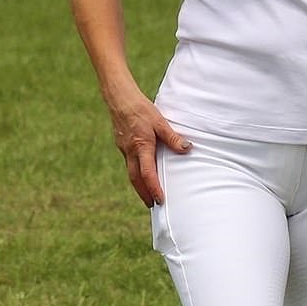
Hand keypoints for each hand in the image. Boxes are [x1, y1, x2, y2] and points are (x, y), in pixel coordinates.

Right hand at [110, 91, 191, 206]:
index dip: (154, 189)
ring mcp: (124, 150)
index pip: (147, 174)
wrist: (120, 99)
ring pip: (131, 173)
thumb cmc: (141, 109)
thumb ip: (173, 137)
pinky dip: (136, 174)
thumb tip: (187, 148)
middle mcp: (130, 152)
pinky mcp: (122, 146)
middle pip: (136, 179)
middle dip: (144, 194)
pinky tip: (142, 174)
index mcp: (141, 147)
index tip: (160, 200)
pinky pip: (129, 164)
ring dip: (139, 186)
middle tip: (152, 206)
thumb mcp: (160, 122)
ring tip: (148, 195)